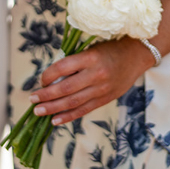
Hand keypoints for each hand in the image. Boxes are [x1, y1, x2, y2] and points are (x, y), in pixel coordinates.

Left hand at [30, 38, 153, 125]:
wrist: (136, 56)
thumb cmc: (110, 49)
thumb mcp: (91, 49)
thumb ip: (74, 62)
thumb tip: (51, 77)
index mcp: (90, 57)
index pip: (63, 68)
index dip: (48, 75)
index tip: (41, 80)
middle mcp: (96, 75)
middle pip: (66, 89)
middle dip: (46, 95)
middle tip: (32, 99)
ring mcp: (101, 89)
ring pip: (73, 102)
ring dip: (53, 108)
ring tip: (38, 111)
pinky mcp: (105, 99)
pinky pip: (84, 110)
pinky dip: (68, 116)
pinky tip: (55, 120)